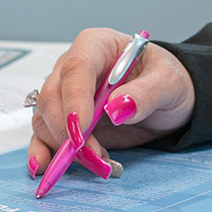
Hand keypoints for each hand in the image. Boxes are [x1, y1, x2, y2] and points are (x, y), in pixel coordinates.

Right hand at [28, 28, 194, 177]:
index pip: (76, 68)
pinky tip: (43, 166)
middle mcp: (72, 69)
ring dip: (63, 147)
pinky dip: (44, 153)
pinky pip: (44, 135)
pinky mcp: (63, 121)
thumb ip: (145, 93)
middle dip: (67, 131)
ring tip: (97, 162)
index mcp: (95, 46)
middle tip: (92, 155)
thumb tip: (116, 109)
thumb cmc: (164, 80)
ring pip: (45, 119)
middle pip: (52, 96)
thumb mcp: (168, 82)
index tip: (82, 129)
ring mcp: (64, 95)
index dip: (74, 99)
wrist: (165, 100)